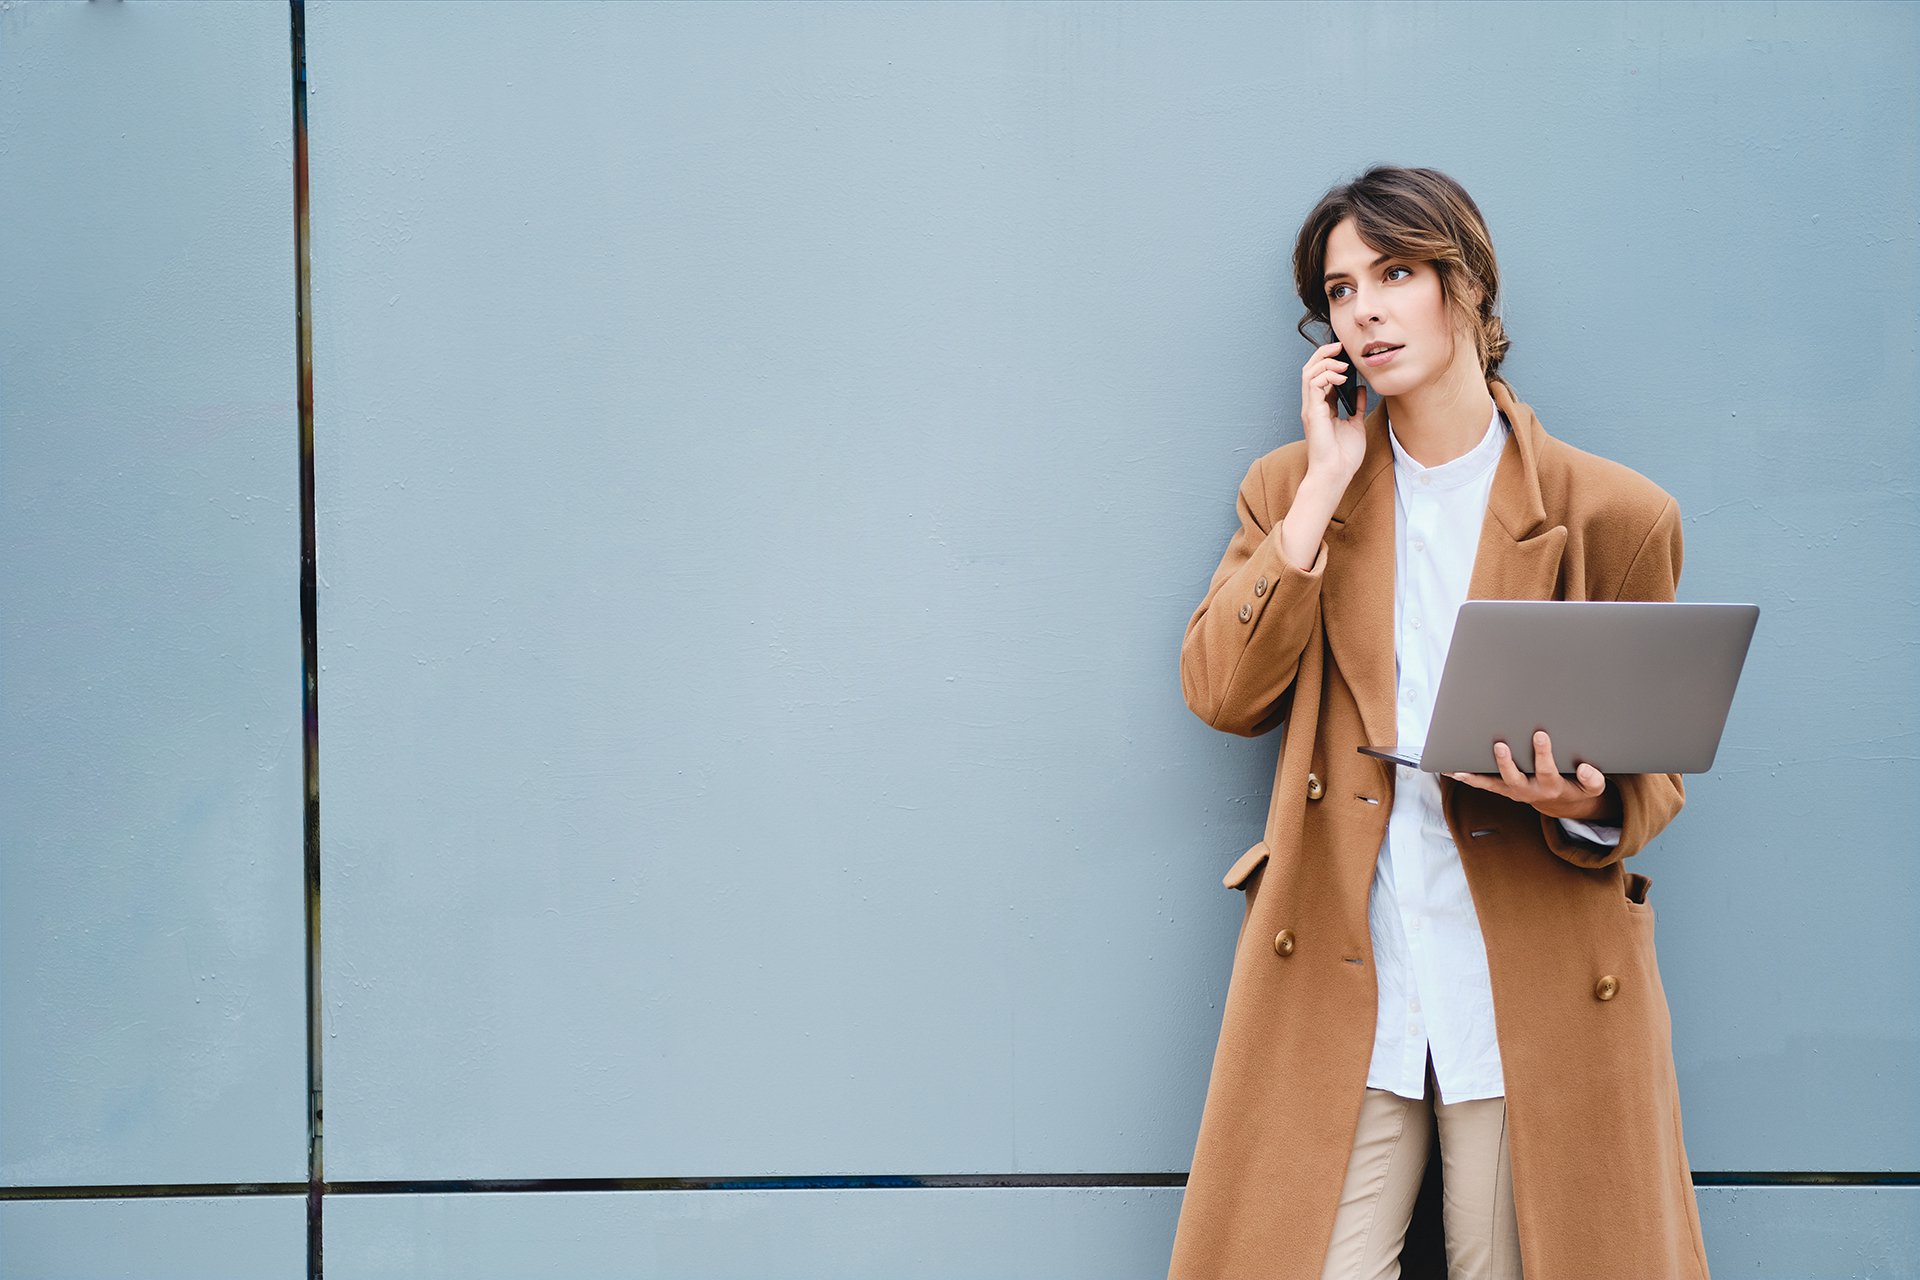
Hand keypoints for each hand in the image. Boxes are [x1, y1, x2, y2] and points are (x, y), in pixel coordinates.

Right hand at [1299, 341, 1367, 486]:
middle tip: (1340, 346)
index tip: (1346, 354)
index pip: (1320, 376)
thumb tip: (1361, 388)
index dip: (1331, 361)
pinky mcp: (1312, 412)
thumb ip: (1357, 405)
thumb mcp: (1356, 424)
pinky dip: (1327, 375)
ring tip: (1344, 364)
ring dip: (1327, 363)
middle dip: (1324, 354)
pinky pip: (1314, 384)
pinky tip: (1342, 378)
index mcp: (1322, 407)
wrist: (1336, 473)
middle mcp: (1313, 405)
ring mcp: (1310, 408)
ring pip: (1309, 372)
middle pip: (1310, 369)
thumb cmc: (1343, 455)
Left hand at [1445, 730, 1618, 823]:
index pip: (1547, 770)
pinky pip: (1483, 784)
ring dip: (1475, 776)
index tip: (1540, 735)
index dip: (1543, 754)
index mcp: (1552, 786)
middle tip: (1499, 745)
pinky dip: (1467, 777)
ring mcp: (1513, 790)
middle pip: (1514, 778)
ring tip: (1458, 767)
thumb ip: (1592, 779)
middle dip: (1506, 762)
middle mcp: (1529, 790)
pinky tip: (1451, 769)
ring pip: (1492, 784)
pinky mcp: (1503, 789)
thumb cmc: (1576, 788)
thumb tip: (1585, 768)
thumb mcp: (1591, 788)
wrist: (1562, 804)